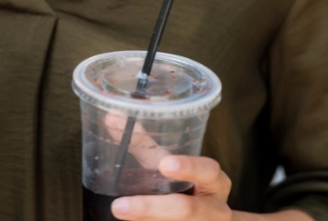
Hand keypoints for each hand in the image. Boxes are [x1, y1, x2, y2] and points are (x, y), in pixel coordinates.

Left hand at [111, 155, 231, 220]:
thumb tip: (112, 117)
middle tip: (119, 206)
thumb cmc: (185, 184)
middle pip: (187, 210)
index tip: (164, 164)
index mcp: (214, 181)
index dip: (189, 167)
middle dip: (152, 208)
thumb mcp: (169, 163)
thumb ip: (143, 143)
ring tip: (119, 212)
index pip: (209, 170)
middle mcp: (215, 209)